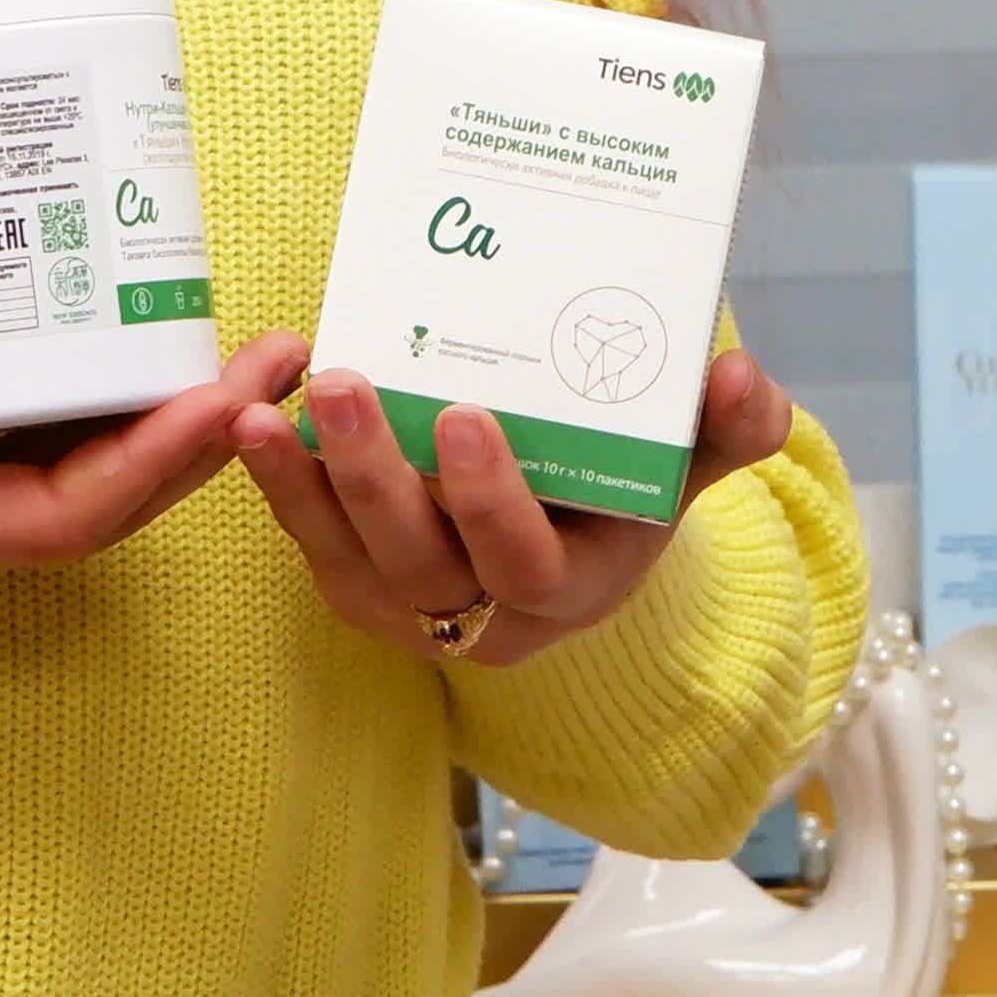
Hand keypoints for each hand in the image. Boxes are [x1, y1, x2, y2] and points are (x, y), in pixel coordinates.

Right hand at [0, 306, 305, 664]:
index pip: (65, 513)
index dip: (157, 460)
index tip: (228, 395)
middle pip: (99, 505)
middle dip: (197, 437)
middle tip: (274, 353)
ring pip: (69, 488)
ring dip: (155, 428)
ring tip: (224, 346)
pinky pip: (16, 464)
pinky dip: (80, 418)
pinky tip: (102, 354)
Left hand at [236, 345, 796, 666]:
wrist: (568, 534)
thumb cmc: (625, 491)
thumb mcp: (683, 464)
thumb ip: (725, 429)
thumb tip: (745, 378)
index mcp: (568, 591)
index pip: (523, 564)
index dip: (490, 501)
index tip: (463, 414)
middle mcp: (482, 618)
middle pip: (419, 564)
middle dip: (375, 476)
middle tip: (347, 383)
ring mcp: (409, 608)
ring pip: (347, 560)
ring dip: (300, 486)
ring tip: (260, 410)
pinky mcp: (357, 583)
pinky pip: (309, 542)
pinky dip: (278, 487)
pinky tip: (251, 420)